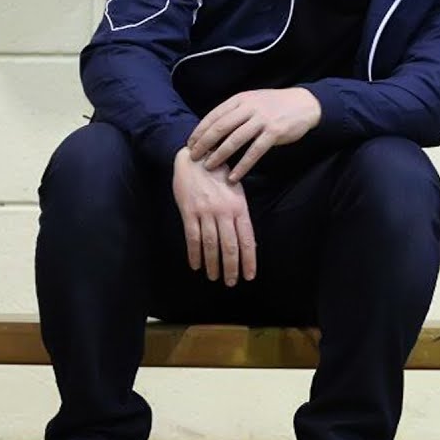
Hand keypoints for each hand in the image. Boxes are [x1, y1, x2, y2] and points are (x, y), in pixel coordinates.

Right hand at [172, 148, 256, 285]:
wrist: (196, 157)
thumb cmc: (219, 175)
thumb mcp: (236, 192)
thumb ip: (240, 216)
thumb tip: (247, 243)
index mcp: (239, 207)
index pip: (247, 239)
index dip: (249, 260)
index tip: (250, 276)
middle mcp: (224, 211)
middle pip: (230, 246)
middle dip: (231, 267)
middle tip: (231, 282)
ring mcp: (206, 212)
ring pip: (211, 245)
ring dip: (213, 264)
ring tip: (214, 277)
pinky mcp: (189, 211)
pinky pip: (192, 237)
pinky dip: (194, 254)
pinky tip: (196, 265)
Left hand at [187, 88, 321, 181]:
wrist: (304, 104)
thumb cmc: (275, 105)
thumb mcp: (253, 101)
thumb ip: (235, 111)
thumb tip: (213, 127)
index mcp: (240, 99)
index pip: (214, 115)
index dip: (200, 130)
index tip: (190, 143)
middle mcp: (249, 107)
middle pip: (220, 127)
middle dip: (204, 143)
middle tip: (193, 157)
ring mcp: (262, 120)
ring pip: (235, 139)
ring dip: (219, 155)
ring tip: (209, 167)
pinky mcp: (274, 133)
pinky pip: (254, 152)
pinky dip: (242, 165)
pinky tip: (234, 176)